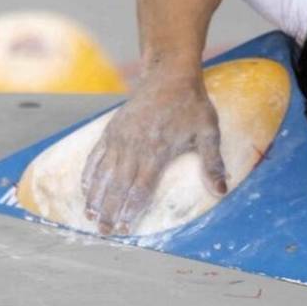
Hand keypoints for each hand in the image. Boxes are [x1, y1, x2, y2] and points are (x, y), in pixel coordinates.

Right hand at [81, 70, 225, 234]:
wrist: (170, 74)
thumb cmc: (192, 105)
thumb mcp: (209, 132)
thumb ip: (213, 163)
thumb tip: (221, 191)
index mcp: (157, 150)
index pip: (140, 187)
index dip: (131, 209)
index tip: (124, 228)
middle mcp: (133, 146)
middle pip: (118, 185)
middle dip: (109, 210)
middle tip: (103, 231)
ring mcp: (119, 137)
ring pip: (103, 173)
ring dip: (95, 196)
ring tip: (89, 216)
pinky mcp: (111, 129)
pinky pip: (95, 156)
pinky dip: (89, 174)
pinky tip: (85, 189)